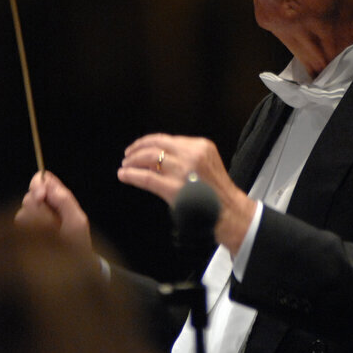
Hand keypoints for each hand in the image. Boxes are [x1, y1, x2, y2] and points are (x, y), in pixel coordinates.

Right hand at [14, 170, 91, 252]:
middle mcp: (42, 206)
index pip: (42, 179)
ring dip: (36, 224)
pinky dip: (30, 233)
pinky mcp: (23, 233)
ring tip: (50, 235)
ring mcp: (31, 220)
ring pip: (22, 213)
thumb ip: (64, 201)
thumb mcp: (76, 221)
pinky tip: (40, 240)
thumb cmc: (77, 242)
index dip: (37, 184)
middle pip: (29, 197)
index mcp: (57, 197)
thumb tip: (47, 185)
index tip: (41, 196)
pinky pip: (19, 228)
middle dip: (39, 210)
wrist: (71, 266)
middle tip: (52, 224)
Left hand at [118, 134, 256, 253]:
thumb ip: (187, 156)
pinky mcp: (173, 188)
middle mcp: (191, 155)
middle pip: (156, 144)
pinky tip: (124, 175)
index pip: (168, 139)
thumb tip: (157, 155)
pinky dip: (132, 175)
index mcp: (201, 146)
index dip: (149, 142)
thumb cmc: (217, 192)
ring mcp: (182, 171)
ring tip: (125, 165)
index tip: (139, 146)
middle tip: (127, 155)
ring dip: (132, 161)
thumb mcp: (207, 163)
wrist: (228, 212)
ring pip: (149, 158)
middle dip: (138, 148)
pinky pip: (146, 177)